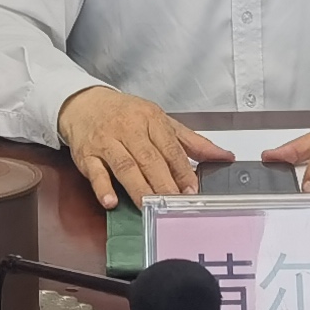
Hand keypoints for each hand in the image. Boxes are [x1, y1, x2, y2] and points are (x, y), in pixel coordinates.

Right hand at [58, 86, 229, 208]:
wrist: (85, 103)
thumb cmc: (126, 114)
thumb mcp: (161, 122)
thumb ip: (192, 142)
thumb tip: (224, 156)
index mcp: (151, 120)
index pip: (170, 148)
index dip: (182, 171)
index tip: (192, 191)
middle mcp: (129, 129)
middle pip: (149, 159)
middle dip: (164, 183)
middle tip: (174, 204)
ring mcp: (107, 142)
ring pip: (126, 166)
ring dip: (138, 188)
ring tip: (150, 206)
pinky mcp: (87, 154)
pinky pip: (95, 172)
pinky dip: (103, 188)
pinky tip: (111, 202)